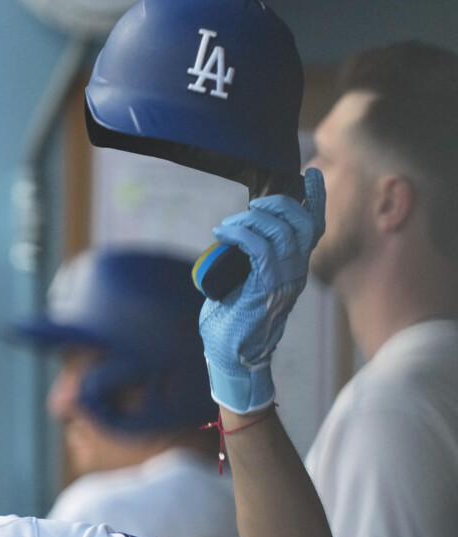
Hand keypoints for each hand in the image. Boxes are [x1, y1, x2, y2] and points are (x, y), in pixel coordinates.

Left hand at [199, 167, 324, 413]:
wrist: (231, 359)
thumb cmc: (234, 323)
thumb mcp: (246, 283)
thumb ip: (251, 261)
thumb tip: (236, 238)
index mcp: (294, 269)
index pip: (314, 228)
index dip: (315, 199)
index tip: (309, 174)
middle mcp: (296, 272)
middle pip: (302, 222)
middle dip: (279, 202)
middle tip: (252, 204)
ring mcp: (284, 280)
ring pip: (281, 231)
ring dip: (253, 218)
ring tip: (229, 224)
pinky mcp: (265, 288)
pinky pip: (258, 247)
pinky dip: (240, 233)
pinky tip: (224, 233)